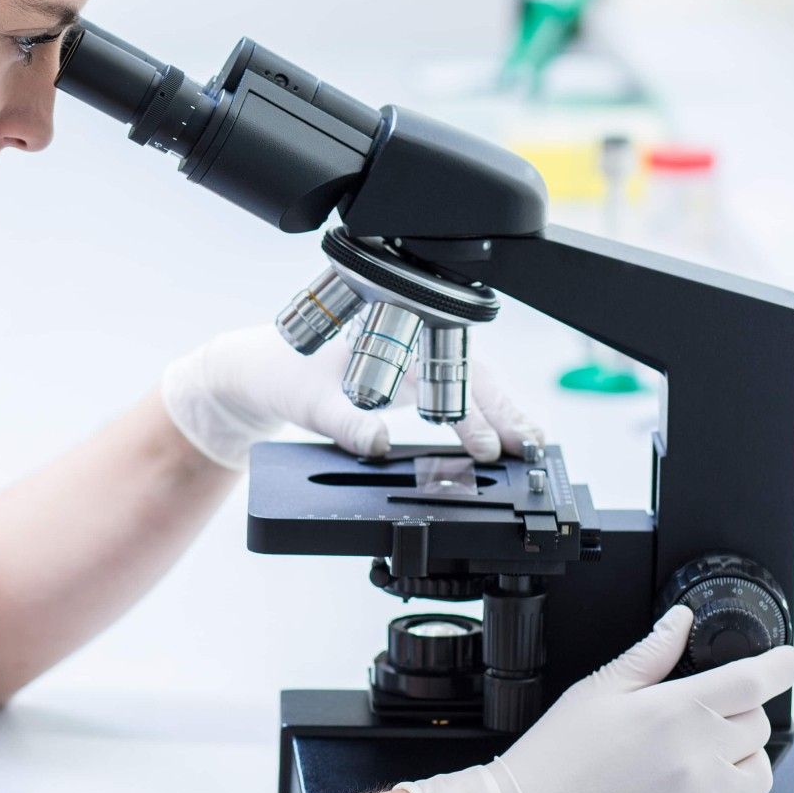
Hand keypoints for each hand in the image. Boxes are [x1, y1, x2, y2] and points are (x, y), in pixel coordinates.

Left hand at [160, 323, 541, 468]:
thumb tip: (381, 443)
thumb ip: (346, 424)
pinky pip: (453, 391)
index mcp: (393, 344)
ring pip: (469, 383)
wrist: (259, 370)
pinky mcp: (406, 379)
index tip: (493, 446)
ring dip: (500, 412)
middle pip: (473, 378)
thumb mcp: (311, 404)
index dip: (476, 413)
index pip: (450, 378)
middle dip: (507, 412)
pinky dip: (479, 412)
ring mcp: (411, 363)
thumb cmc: (285, 376)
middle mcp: (409, 349)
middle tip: (535, 447)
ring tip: (530, 442)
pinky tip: (497, 435)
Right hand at [397, 606, 793, 792]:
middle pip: (757, 726)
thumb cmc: (553, 762)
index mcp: (674, 710)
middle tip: (690, 732)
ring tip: (687, 772)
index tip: (790, 661)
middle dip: (734, 722)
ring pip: (759, 775)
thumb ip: (649, 655)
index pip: (751, 680)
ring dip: (737, 767)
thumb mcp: (595, 693)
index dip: (780, 665)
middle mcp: (699, 756)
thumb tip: (680, 622)